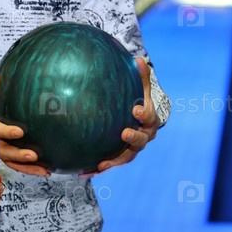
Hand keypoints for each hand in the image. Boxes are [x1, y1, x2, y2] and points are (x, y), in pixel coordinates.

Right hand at [0, 74, 49, 176]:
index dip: (5, 132)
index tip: (20, 132)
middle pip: (3, 151)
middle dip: (17, 155)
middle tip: (33, 155)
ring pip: (11, 161)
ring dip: (26, 167)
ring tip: (44, 170)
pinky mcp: (7, 151)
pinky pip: (18, 163)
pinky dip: (30, 169)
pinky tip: (46, 170)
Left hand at [81, 58, 159, 176]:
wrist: (138, 120)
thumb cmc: (138, 101)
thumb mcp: (141, 88)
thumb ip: (140, 76)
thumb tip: (138, 59)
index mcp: (149, 121)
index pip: (150, 117)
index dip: (145, 114)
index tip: (136, 109)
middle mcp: (143, 137)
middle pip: (140, 141)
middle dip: (133, 137)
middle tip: (124, 132)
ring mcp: (130, 149)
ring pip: (125, 157)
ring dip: (114, 161)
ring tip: (102, 164)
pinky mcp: (117, 157)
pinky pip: (108, 164)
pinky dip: (97, 170)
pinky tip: (82, 172)